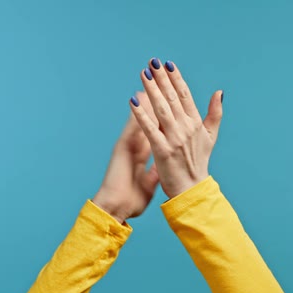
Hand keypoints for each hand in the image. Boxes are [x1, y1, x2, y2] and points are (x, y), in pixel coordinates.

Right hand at [93, 92, 159, 223]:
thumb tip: (163, 165)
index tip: (175, 100)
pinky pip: (130, 128)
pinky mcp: (121, 150)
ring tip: (150, 82)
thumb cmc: (131, 199)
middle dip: (157, 101)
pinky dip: (136, 114)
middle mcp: (137, 146)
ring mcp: (128, 146)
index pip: (158, 129)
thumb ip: (155, 171)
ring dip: (145, 101)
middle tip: (162, 82)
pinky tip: (138, 100)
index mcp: (145, 154)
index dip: (167, 115)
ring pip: (139, 119)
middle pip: (150, 119)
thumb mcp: (149, 183)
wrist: (116, 210)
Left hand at [129, 59, 223, 198]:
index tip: (168, 64)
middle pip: (172, 97)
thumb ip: (215, 113)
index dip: (176, 78)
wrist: (191, 189)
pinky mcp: (162, 150)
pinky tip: (133, 101)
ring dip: (151, 89)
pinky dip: (141, 114)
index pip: (184, 95)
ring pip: (161, 108)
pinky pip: (149, 128)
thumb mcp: (210, 136)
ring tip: (143, 74)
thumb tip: (219, 92)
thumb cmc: (199, 162)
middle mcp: (186, 128)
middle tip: (152, 62)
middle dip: (161, 78)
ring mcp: (174, 138)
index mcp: (196, 123)